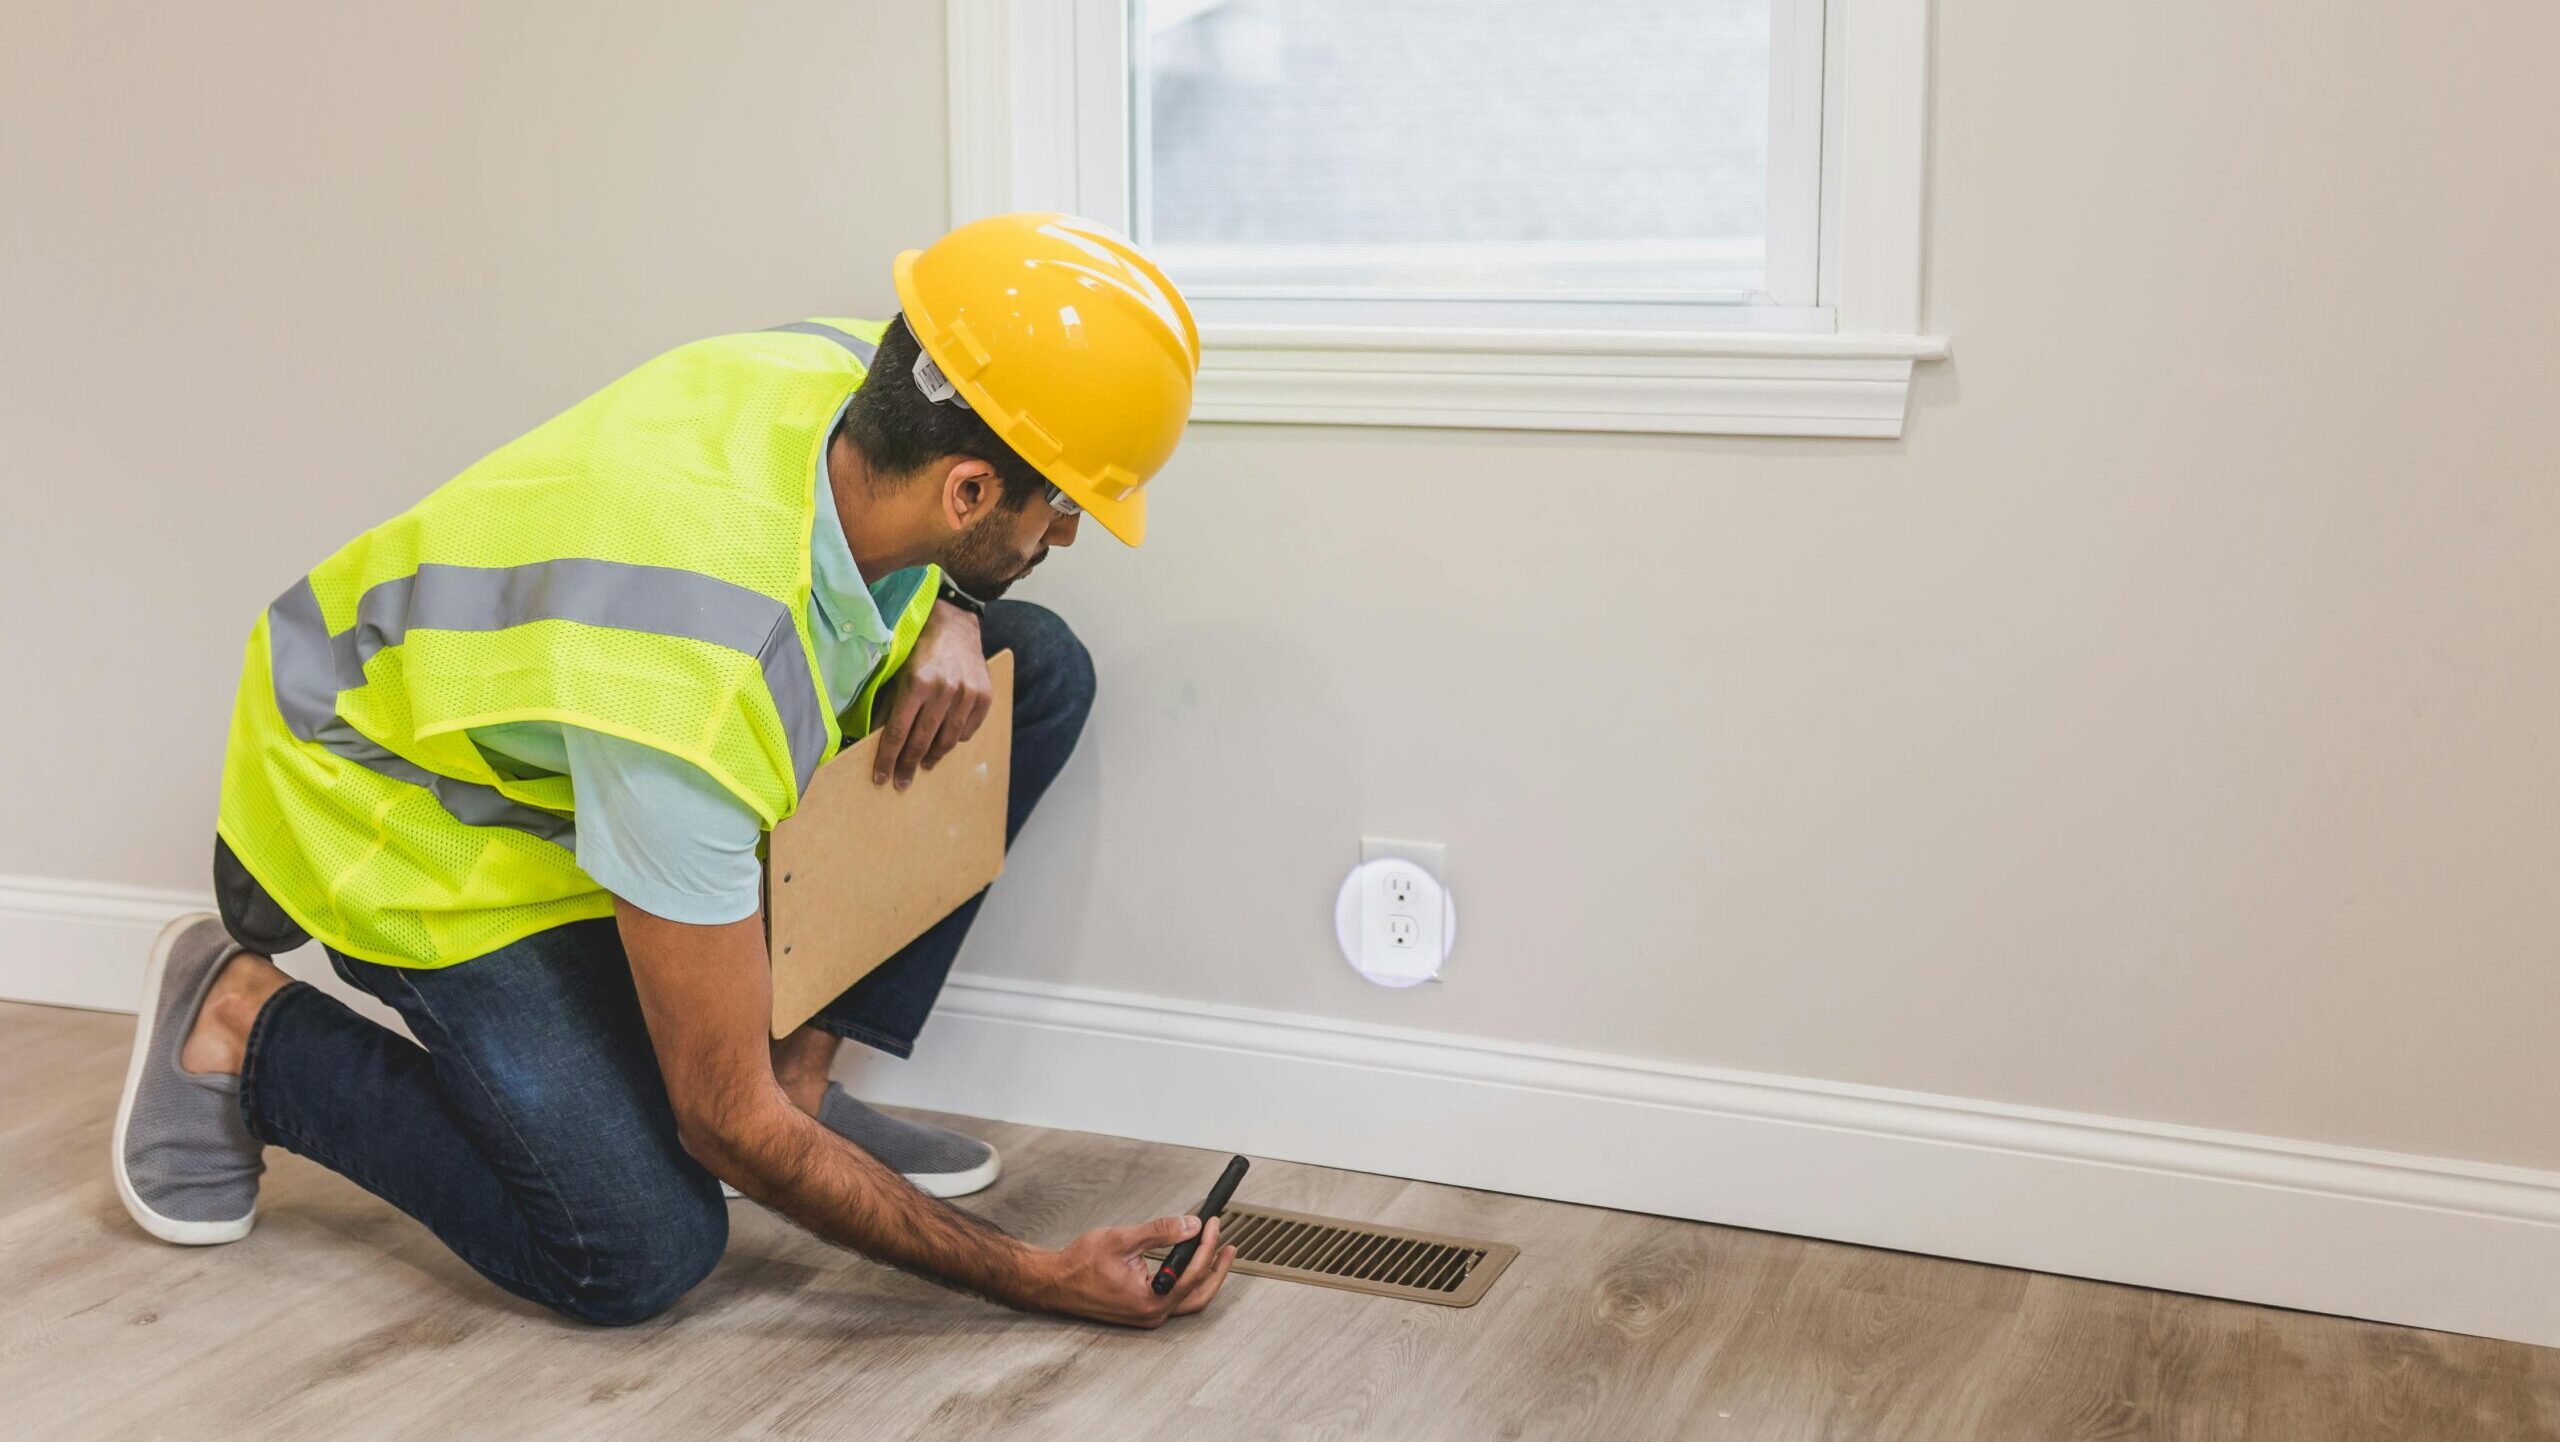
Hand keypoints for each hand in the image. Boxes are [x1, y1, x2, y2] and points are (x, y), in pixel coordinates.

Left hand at [874, 601, 992, 788]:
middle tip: (901, 782)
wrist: (955, 621)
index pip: (898, 733)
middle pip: (922, 742)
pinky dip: (956, 739)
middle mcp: (944, 690)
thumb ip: (889, 703)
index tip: (880, 778)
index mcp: (917, 683)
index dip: (887, 759)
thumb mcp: (897, 671)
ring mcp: (968, 694)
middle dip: (908, 766)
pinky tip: (945, 741)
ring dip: (933, 756)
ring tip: (924, 764)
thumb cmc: (919, 645)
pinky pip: (968, 730)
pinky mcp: (984, 695)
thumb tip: (877, 739)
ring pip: (948, 740)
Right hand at [1037, 1214, 1237, 1327]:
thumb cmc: (1079, 1265)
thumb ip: (1160, 1231)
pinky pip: (1175, 1299)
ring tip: (1216, 1252)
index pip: (1192, 1272)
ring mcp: (1148, 1315)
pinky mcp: (1143, 1311)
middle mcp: (1152, 1314)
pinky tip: (1190, 1262)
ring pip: (1190, 1299)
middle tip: (1227, 1243)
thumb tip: (1190, 1225)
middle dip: (1218, 1267)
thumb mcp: (1122, 1240)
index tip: (1211, 1224)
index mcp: (1150, 1300)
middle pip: (1200, 1293)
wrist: (1054, 1282)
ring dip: (1206, 1275)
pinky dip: (1188, 1280)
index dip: (1206, 1244)